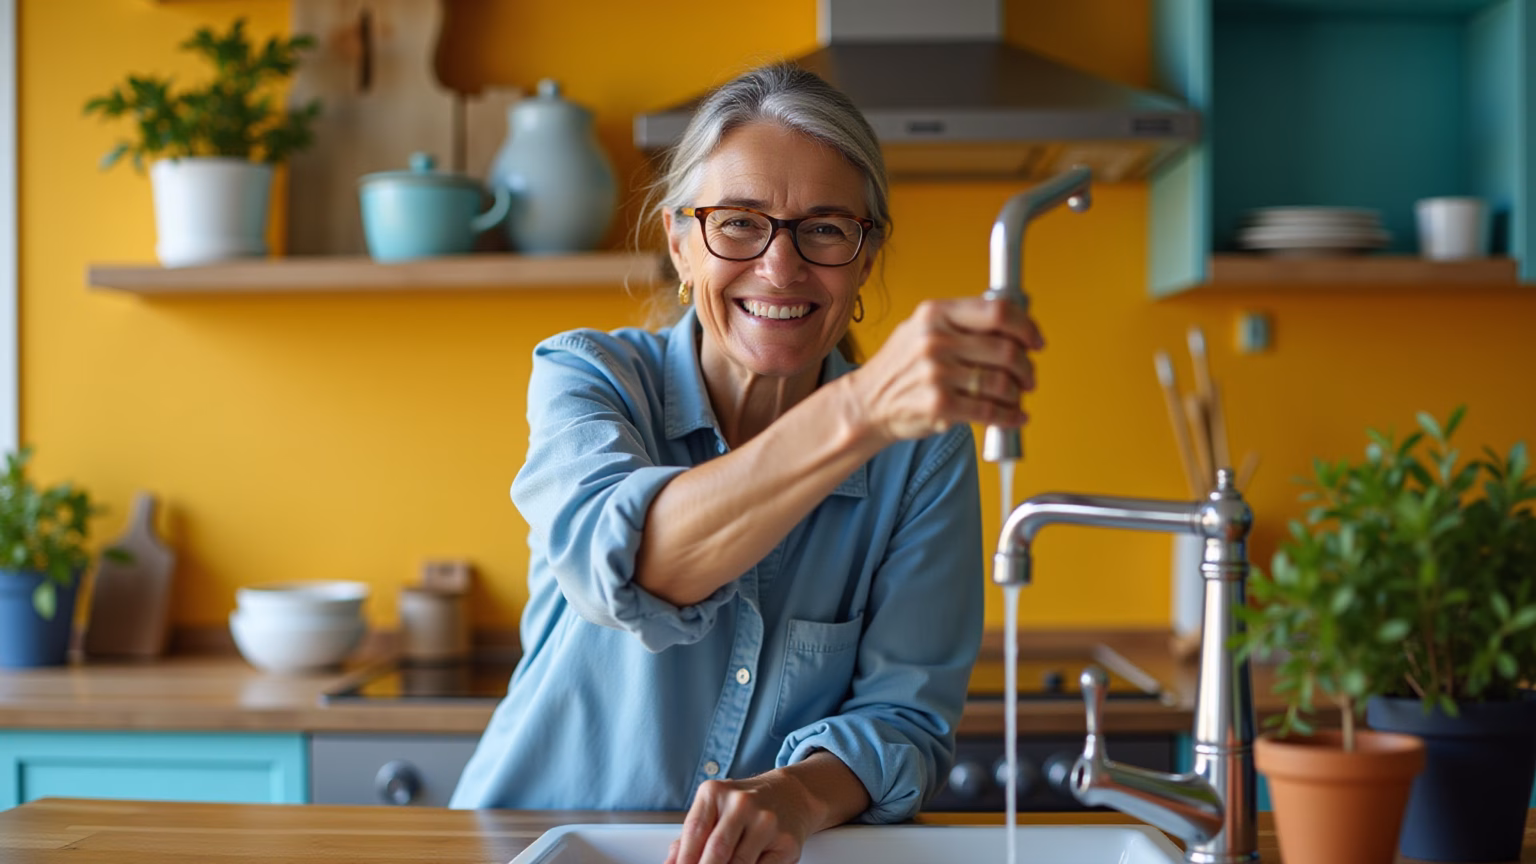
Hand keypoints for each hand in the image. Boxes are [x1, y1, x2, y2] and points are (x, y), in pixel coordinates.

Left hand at [664, 773, 814, 863]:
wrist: (791, 794)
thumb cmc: (747, 805)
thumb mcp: (715, 809)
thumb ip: (691, 837)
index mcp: (716, 792)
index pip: (694, 832)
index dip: (683, 860)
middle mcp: (742, 803)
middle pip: (716, 850)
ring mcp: (766, 822)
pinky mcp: (786, 842)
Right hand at [845, 297, 1044, 442]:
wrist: (866, 403)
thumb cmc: (899, 367)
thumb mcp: (920, 328)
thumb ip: (960, 322)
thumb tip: (1012, 323)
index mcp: (935, 313)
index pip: (997, 311)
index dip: (1026, 327)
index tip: (1035, 341)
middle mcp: (935, 340)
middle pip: (1006, 350)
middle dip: (1026, 367)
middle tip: (1029, 376)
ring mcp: (937, 374)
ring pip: (1001, 382)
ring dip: (1018, 393)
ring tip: (1016, 396)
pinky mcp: (940, 406)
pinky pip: (990, 411)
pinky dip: (1009, 416)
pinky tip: (1013, 416)